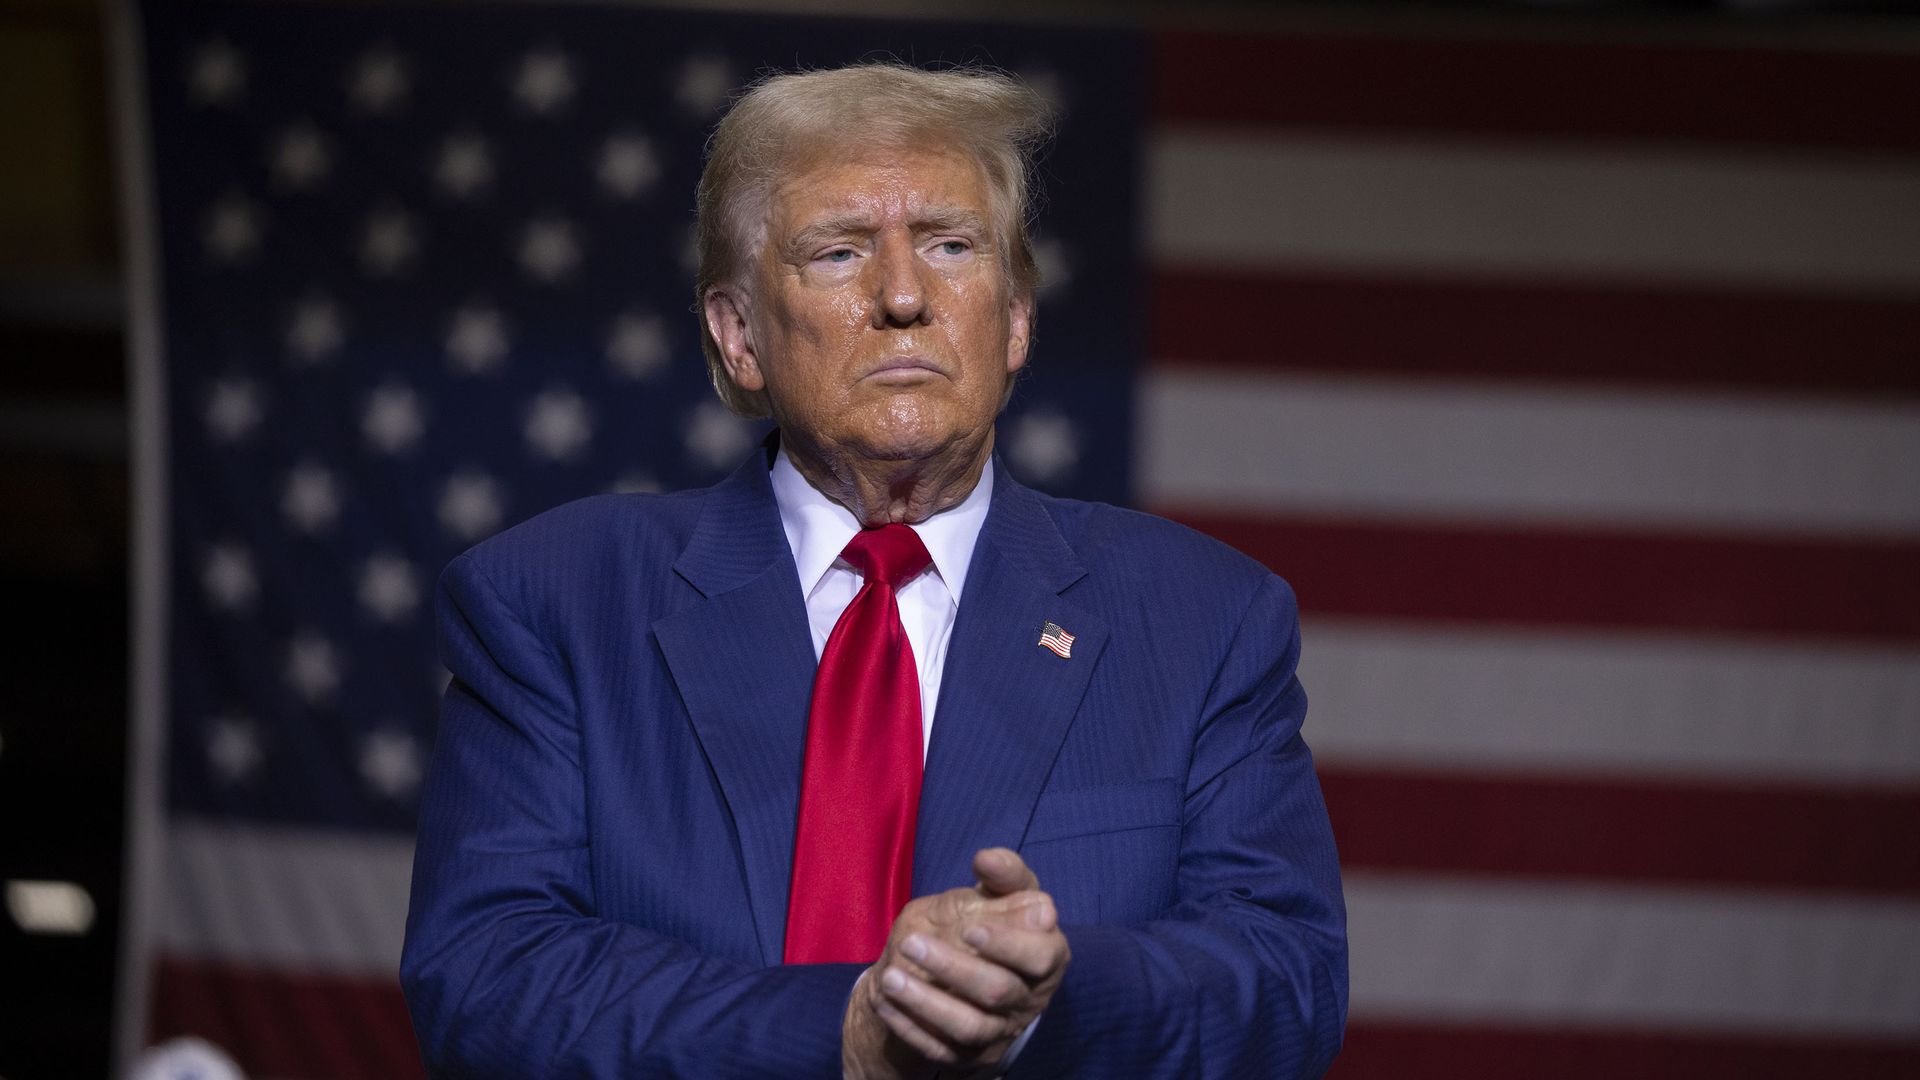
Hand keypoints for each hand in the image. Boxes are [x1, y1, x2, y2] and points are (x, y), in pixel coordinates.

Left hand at [842, 849, 1070, 1077]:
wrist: (943, 972)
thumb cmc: (978, 922)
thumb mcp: (991, 893)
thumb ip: (999, 874)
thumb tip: (987, 858)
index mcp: (1046, 955)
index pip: (1042, 955)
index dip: (1008, 944)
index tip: (969, 928)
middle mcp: (1028, 998)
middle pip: (999, 991)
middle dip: (954, 968)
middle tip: (910, 943)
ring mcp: (999, 1030)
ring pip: (969, 1026)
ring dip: (927, 1003)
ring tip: (889, 978)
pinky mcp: (970, 1055)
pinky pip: (940, 1049)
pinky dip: (911, 1026)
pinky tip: (886, 1002)